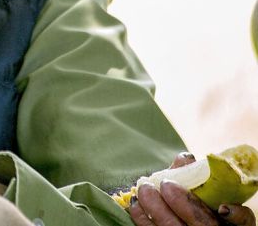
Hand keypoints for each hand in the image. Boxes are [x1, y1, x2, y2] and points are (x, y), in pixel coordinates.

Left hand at [128, 153, 256, 225]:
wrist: (180, 221)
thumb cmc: (196, 203)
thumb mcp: (206, 192)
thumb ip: (197, 176)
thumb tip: (184, 158)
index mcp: (228, 223)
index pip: (241, 223)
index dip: (236, 217)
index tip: (223, 207)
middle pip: (202, 225)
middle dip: (183, 204)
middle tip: (166, 184)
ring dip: (156, 209)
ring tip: (144, 189)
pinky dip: (142, 219)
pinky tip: (135, 205)